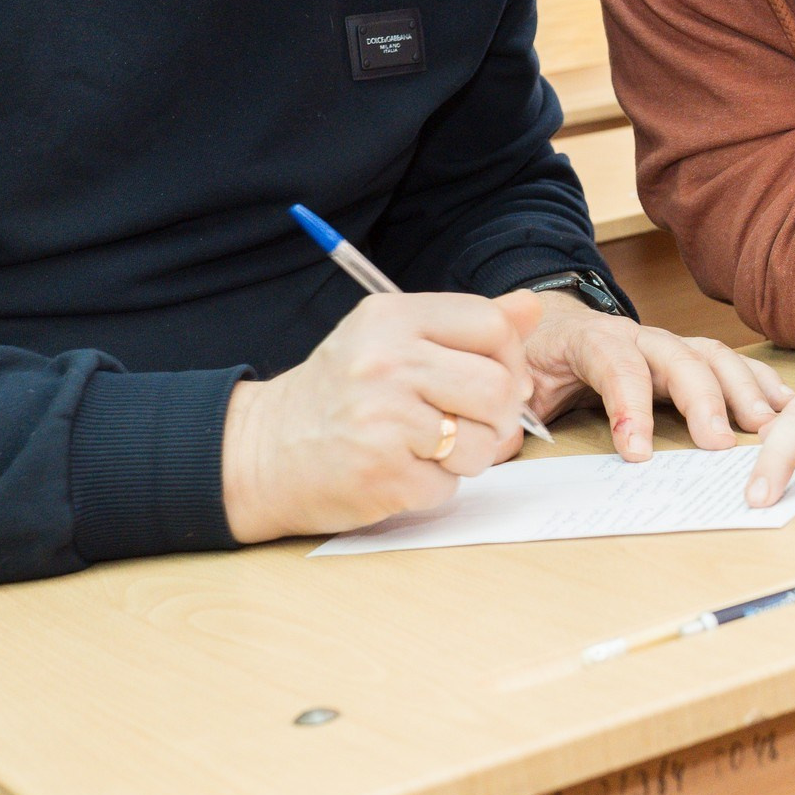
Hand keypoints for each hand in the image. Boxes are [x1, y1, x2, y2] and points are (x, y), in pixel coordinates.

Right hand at [220, 291, 546, 543]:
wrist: (263, 451)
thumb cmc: (338, 394)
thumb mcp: (391, 339)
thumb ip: (463, 326)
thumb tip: (532, 308)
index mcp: (392, 317)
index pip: (491, 326)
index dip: (510, 359)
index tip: (496, 380)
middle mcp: (387, 361)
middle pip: (498, 387)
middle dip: (497, 416)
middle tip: (469, 424)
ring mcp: (383, 419)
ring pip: (484, 442)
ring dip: (469, 456)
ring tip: (428, 448)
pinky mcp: (382, 474)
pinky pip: (449, 485)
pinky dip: (434, 486)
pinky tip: (401, 471)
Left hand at [522, 291, 791, 459]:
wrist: (547, 323)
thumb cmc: (532, 358)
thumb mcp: (511, 380)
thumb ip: (513, 408)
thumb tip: (504, 439)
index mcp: (586, 339)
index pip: (613, 363)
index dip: (628, 404)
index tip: (637, 451)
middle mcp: (634, 335)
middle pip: (676, 357)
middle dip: (701, 399)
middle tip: (719, 445)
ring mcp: (665, 344)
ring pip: (710, 356)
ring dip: (741, 391)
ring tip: (766, 429)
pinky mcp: (685, 358)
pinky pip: (727, 363)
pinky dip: (758, 383)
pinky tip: (784, 407)